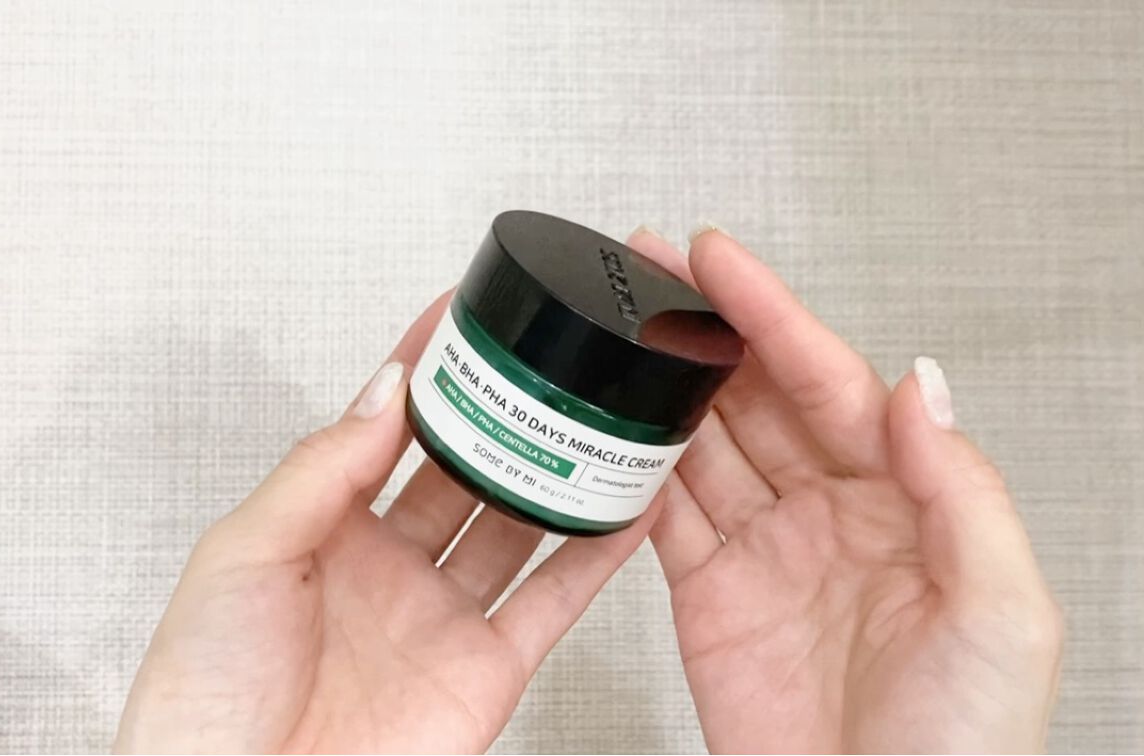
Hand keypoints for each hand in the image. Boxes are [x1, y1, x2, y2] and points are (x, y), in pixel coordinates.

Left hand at [114, 294, 659, 753]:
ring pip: (518, 526)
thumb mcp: (243, 553)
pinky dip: (599, 555)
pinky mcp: (486, 667)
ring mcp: (441, 615)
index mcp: (324, 531)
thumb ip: (320, 468)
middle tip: (539, 361)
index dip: (426, 371)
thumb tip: (383, 391)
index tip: (459, 317)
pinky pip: (555, 601)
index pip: (387, 428)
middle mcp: (390, 567)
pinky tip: (624, 508)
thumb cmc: (207, 695)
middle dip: (501, 416)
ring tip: (595, 419)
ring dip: (557, 476)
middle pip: (463, 470)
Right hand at [628, 228, 1061, 752]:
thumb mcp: (1002, 612)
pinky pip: (666, 518)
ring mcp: (766, 551)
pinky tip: (614, 432)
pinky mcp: (710, 596)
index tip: (719, 263)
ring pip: (705, 445)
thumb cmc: (964, 746)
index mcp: (904, 501)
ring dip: (664, 387)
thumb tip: (918, 386)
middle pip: (757, 396)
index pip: (827, 381)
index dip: (770, 314)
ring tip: (620, 332)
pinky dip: (634, 474)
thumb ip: (963, 491)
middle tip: (650, 273)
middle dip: (704, 330)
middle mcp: (831, 513)